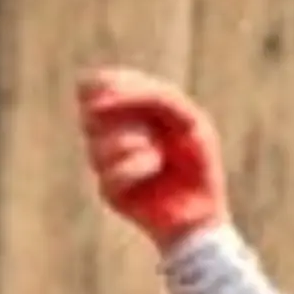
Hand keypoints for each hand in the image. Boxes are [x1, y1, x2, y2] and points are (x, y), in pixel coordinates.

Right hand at [77, 67, 227, 249]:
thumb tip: (101, 101)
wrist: (203, 209)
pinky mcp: (107, 191)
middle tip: (150, 129)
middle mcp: (108, 136)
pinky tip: (154, 170)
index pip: (93, 85)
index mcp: (126, 111)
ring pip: (97, 143)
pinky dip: (137, 168)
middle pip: (90, 114)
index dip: (104, 85)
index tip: (121, 93)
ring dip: (134, 144)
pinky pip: (111, 172)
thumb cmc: (199, 159)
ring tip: (158, 155)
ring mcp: (104, 164)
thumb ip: (157, 96)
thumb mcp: (187, 117)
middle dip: (123, 116)